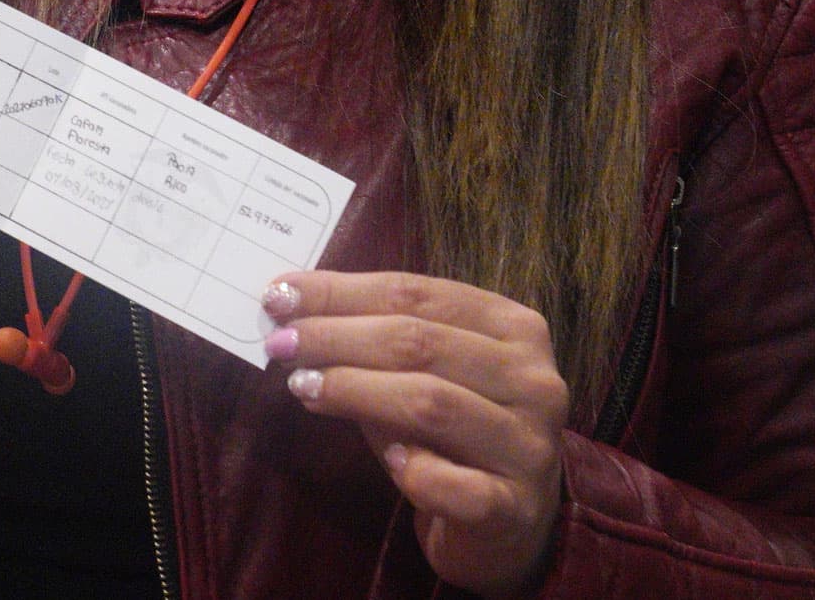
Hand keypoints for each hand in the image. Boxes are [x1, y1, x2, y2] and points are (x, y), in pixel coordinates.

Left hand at [263, 271, 569, 597]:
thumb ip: (373, 337)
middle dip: (337, 336)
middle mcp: (534, 379)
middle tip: (280, 341)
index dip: (341, 291)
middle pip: (420, 342)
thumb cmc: (452, 434)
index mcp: (513, 327)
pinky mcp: (516, 506)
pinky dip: (412, 469)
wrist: (508, 523)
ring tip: (303, 386)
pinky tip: (385, 459)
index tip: (280, 294)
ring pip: (432, 402)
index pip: (416, 293)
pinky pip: (454, 484)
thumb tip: (292, 310)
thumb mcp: (420, 373)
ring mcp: (531, 444)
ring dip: (355, 390)